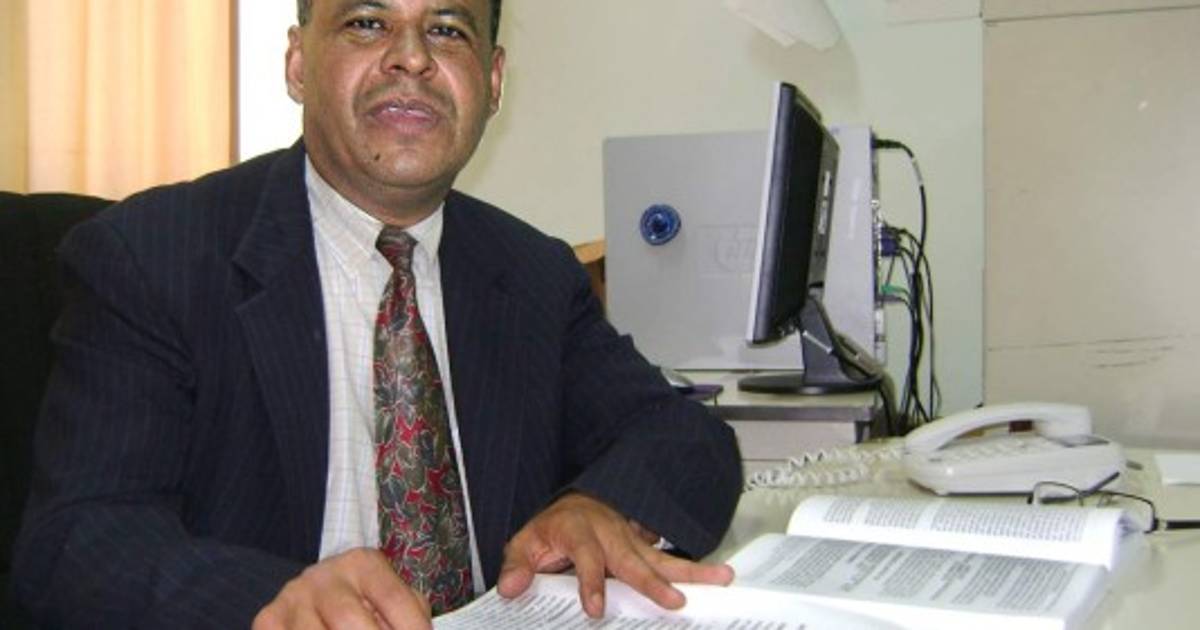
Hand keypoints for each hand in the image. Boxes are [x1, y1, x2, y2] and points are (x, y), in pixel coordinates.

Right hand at [253, 548, 431, 629]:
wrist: (317, 596)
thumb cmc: (366, 605)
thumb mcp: (392, 601)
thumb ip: (409, 614)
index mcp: (363, 564)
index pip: (394, 599)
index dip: (412, 628)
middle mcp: (324, 576)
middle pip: (349, 620)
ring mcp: (292, 598)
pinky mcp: (267, 620)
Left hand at [496, 493, 733, 617]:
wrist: (574, 506)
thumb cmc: (552, 528)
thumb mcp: (526, 542)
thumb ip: (518, 566)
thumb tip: (510, 589)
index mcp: (580, 531)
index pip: (588, 558)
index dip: (591, 583)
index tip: (594, 609)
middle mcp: (611, 534)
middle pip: (635, 559)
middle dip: (654, 582)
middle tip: (675, 601)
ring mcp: (632, 540)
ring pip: (662, 558)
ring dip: (692, 571)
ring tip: (722, 579)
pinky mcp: (644, 548)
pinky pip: (669, 562)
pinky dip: (694, 572)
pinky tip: (719, 582)